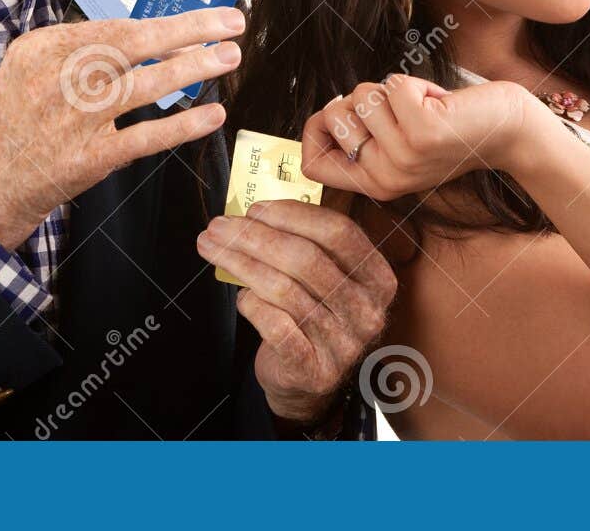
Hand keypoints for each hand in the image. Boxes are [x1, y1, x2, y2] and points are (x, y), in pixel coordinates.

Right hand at [0, 6, 244, 247]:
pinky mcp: (87, 158)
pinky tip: (211, 115)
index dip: (166, 22)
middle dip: (189, 29)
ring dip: (193, 69)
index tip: (203, 19)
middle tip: (232, 22)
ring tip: (230, 57)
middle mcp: (60, 77)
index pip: (117, 27)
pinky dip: (181, 126)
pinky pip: (143, 137)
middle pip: (134, 43)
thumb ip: (77, 45)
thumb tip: (142, 35)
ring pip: (145, 85)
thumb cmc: (14, 119)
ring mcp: (75, 119)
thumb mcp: (28, 65)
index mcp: (46, 47)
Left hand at [196, 199, 396, 424]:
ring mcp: (343, 344)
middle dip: (255, 237)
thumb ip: (306, 244)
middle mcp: (367, 311)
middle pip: (306, 258)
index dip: (294, 215)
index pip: (339, 233)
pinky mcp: (314, 369)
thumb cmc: (310, 316)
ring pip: (283, 289)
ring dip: (240, 263)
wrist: (307, 381)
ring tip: (212, 249)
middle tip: (220, 226)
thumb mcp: (323, 279)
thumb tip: (256, 211)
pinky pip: (273, 324)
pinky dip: (251, 304)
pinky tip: (240, 296)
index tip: (255, 209)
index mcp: (377, 278)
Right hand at [298, 73, 533, 200]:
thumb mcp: (400, 146)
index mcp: (375, 184)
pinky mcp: (421, 131)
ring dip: (393, 89)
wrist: (506, 131)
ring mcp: (402, 155)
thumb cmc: (449, 130)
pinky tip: (438, 102)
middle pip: (332, 117)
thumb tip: (328, 113)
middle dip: (361, 97)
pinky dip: (416, 83)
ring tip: (422, 107)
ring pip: (363, 95)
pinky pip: (393, 85)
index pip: (311, 164)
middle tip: (398, 110)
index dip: (313, 132)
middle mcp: (384, 176)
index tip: (336, 114)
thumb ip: (364, 137)